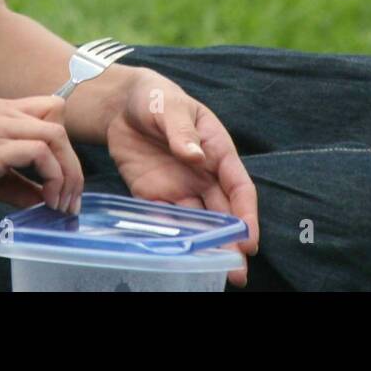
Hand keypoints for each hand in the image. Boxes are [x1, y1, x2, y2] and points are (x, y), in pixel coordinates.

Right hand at [0, 94, 84, 213]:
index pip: (49, 108)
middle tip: (69, 199)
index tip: (63, 178)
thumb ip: (16, 184)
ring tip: (59, 203)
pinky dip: (51, 175)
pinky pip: (38, 150)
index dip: (63, 142)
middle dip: (72, 163)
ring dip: (67, 171)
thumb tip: (41, 199)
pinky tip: (45, 198)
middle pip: (59, 120)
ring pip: (55, 133)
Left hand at [102, 69, 259, 288]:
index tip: (249, 239)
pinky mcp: (153, 195)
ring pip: (199, 223)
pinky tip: (176, 255)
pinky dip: (172, 236)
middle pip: (223, 214)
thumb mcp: (169, 106)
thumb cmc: (155, 97)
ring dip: (207, 247)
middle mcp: (203, 175)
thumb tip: (196, 156)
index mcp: (217, 151)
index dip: (247, 214)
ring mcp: (179, 187)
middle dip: (232, 242)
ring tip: (214, 273)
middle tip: (237, 271)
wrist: (121, 104)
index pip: (239, 187)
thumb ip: (181, 130)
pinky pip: (165, 219)